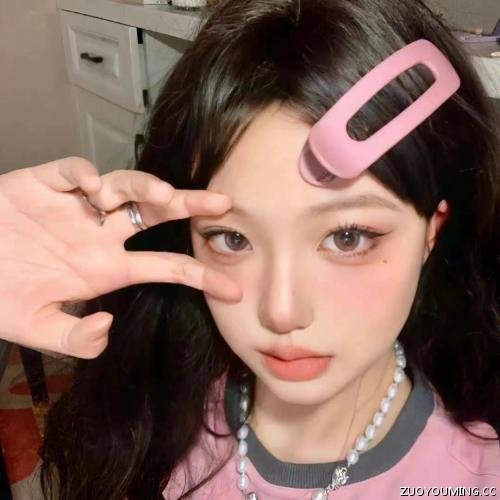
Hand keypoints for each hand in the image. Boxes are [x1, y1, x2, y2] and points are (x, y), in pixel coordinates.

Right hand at [0, 157, 240, 357]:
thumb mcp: (37, 327)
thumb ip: (73, 338)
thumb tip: (107, 325)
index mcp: (106, 267)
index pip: (165, 268)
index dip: (200, 276)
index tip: (234, 289)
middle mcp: (99, 234)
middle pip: (155, 214)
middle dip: (190, 206)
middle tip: (223, 203)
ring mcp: (75, 207)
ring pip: (123, 186)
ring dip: (144, 186)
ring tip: (159, 195)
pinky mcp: (45, 184)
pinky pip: (72, 171)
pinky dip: (83, 174)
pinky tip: (87, 186)